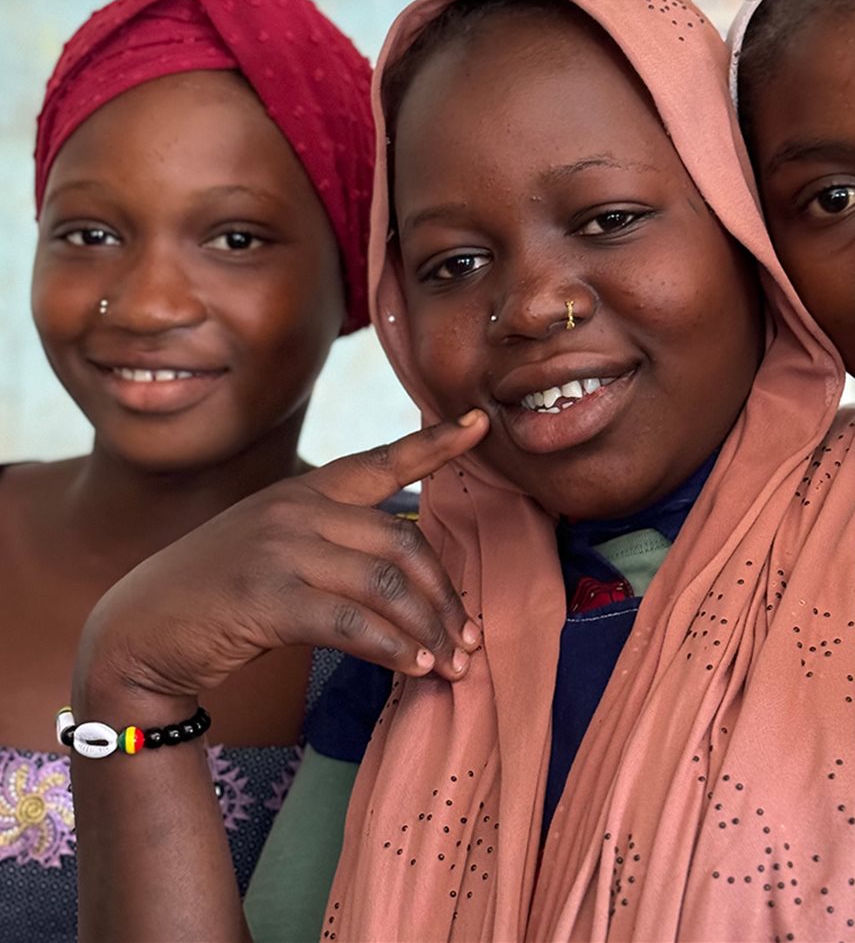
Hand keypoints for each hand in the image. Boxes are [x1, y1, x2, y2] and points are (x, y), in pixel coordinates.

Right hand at [75, 411, 489, 706]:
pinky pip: (353, 624)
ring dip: (428, 630)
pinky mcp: (267, 597)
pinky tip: (414, 668)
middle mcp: (298, 509)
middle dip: (446, 597)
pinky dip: (393, 648)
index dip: (435, 444)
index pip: (382, 461)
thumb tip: (411, 582)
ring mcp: (281, 550)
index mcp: (306, 491)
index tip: (479, 423)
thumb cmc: (219, 593)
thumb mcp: (276, 548)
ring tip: (452, 663)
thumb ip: (336, 546)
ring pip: (386, 586)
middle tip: (469, 639)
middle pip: (404, 545)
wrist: (138, 632)